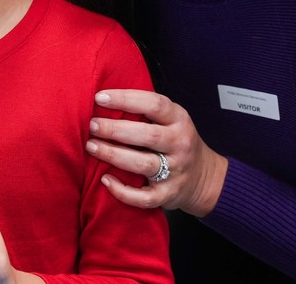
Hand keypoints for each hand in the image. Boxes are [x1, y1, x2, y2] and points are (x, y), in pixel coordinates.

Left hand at [85, 89, 227, 216]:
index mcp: (179, 120)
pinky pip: (144, 197)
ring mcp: (176, 171)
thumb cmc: (176, 141)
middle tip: (91, 125)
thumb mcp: (171, 119)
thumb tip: (104, 100)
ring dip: (113, 155)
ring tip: (91, 146)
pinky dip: (122, 191)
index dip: (125, 99)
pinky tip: (105, 179)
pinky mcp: (168, 194)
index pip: (154, 104)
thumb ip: (146, 110)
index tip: (100, 98)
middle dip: (114, 129)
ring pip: (142, 164)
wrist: (204, 177)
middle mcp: (180, 144)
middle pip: (147, 135)